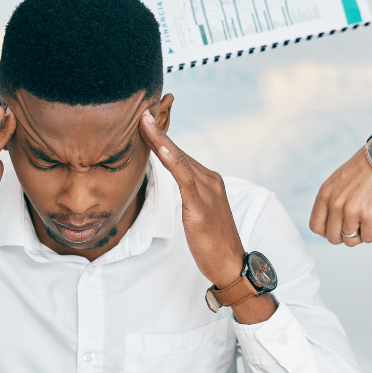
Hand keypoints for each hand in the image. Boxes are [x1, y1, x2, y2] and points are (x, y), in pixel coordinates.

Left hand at [139, 108, 276, 323]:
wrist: (231, 265)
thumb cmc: (212, 243)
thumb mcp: (196, 213)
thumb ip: (186, 194)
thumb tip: (170, 184)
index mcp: (207, 180)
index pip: (178, 152)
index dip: (159, 134)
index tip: (143, 117)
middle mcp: (209, 180)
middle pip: (177, 149)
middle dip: (157, 129)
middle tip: (139, 107)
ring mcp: (207, 191)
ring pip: (178, 158)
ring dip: (159, 137)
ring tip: (143, 119)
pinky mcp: (201, 207)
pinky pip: (183, 178)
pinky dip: (171, 159)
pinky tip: (159, 146)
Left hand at [311, 97, 371, 245]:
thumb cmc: (367, 165)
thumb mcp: (338, 180)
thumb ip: (332, 199)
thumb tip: (333, 222)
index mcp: (325, 194)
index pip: (316, 227)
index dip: (328, 231)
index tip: (338, 227)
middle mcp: (335, 203)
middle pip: (333, 238)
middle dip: (345, 234)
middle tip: (357, 224)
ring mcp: (351, 211)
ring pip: (351, 241)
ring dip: (361, 233)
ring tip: (369, 219)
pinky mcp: (369, 215)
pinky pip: (368, 238)